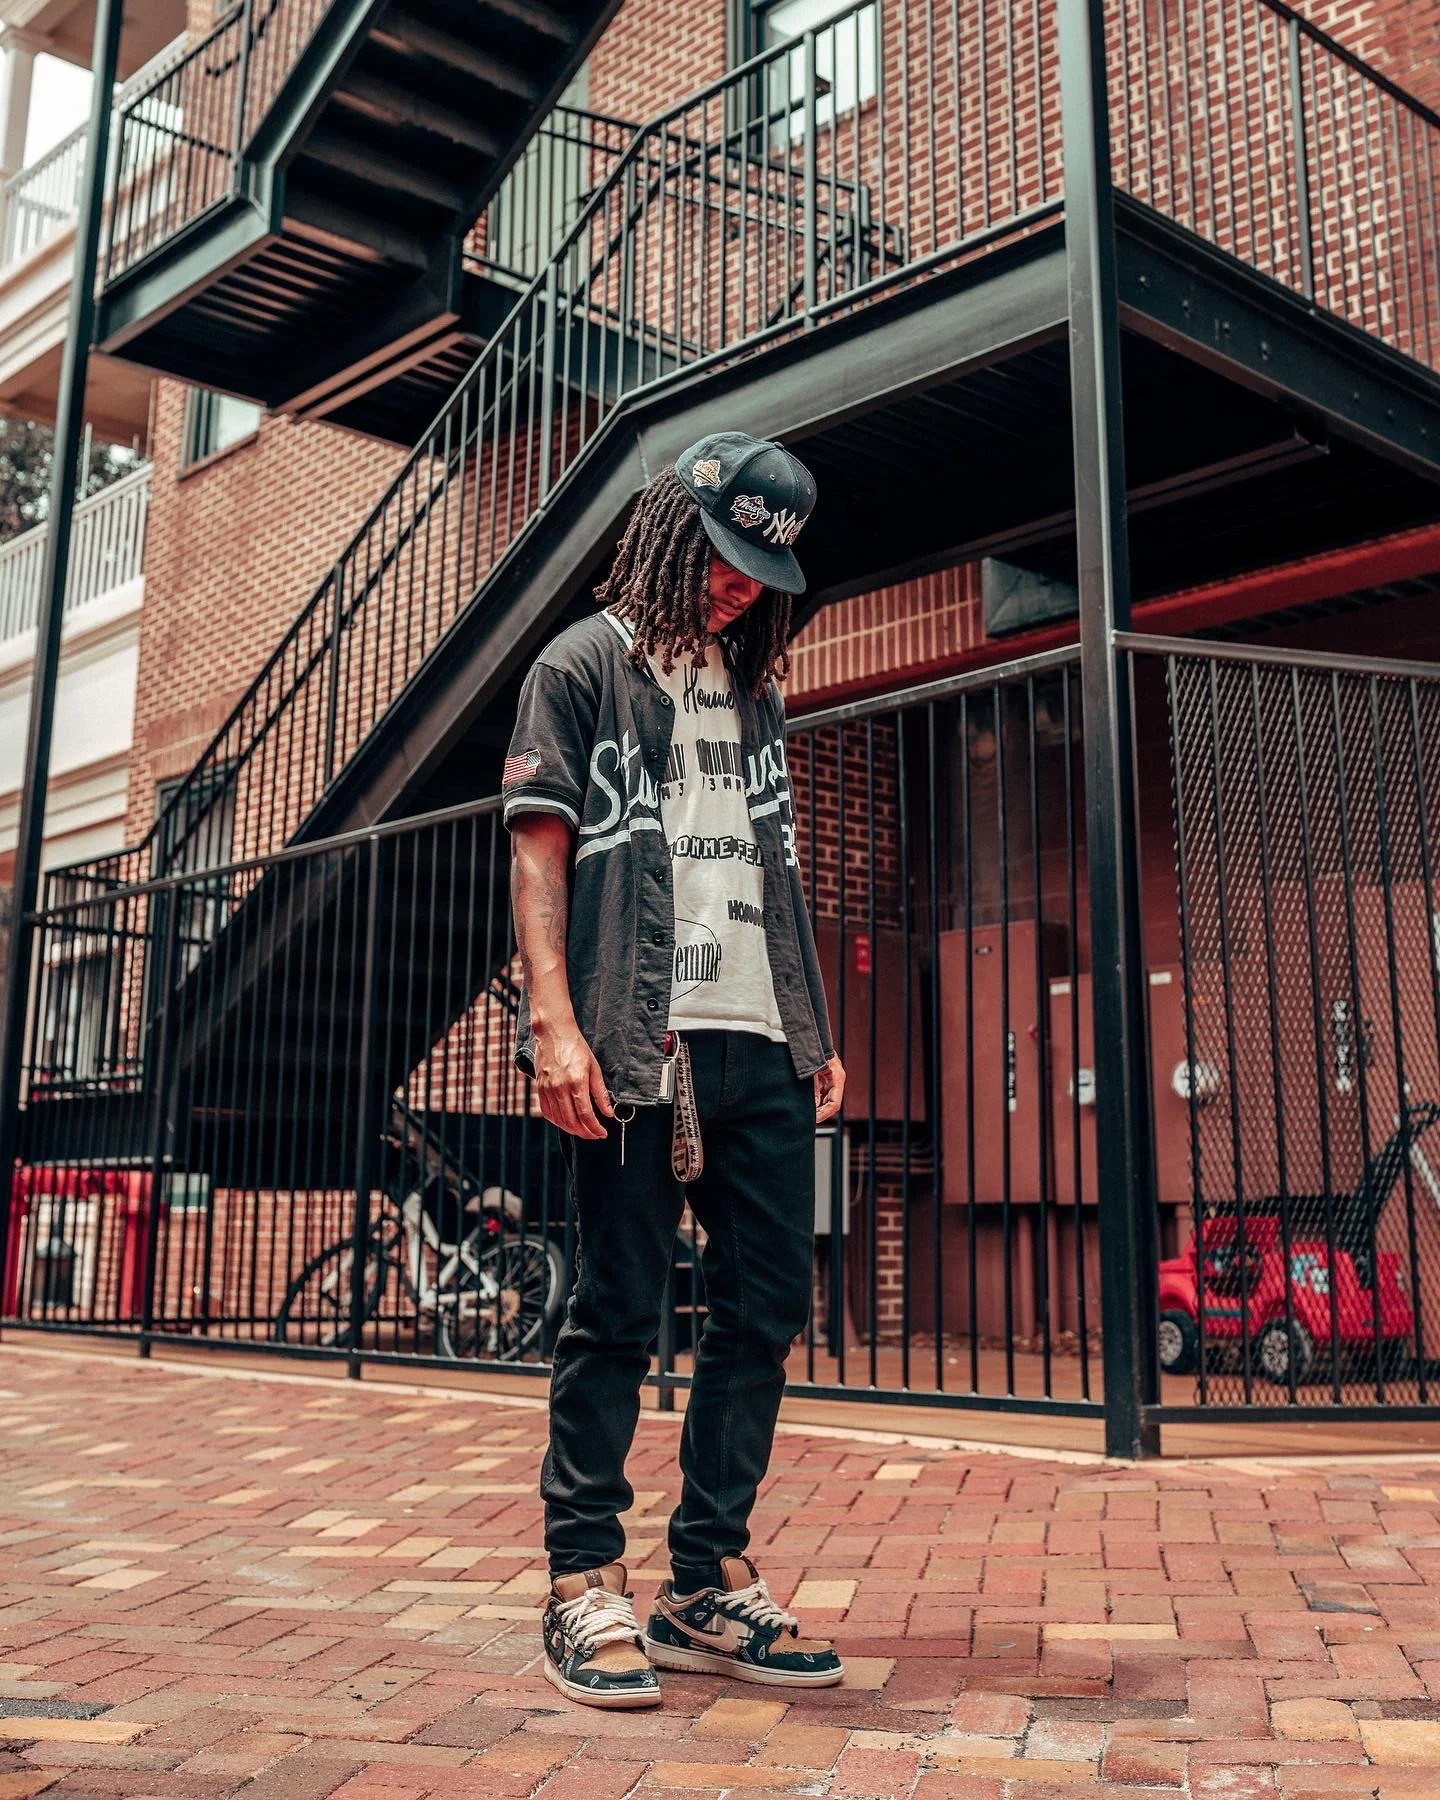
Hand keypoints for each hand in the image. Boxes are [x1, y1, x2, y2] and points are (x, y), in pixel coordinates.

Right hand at [533, 1021, 613, 1139]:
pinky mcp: (540, 1088)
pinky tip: (566, 1123)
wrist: (554, 1033)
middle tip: (595, 1135)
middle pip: (572, 1121)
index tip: (602, 1133)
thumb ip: (600, 1093)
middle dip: (585, 1133)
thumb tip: (608, 1113)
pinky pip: (547, 1112)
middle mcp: (560, 1087)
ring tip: (583, 1131)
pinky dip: (557, 1122)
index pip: (586, 1115)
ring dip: (572, 1130)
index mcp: (576, 1082)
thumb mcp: (594, 1068)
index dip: (595, 1128)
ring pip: (559, 1120)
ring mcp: (548, 1089)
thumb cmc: (576, 1048)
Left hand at [814, 1054, 845, 1123]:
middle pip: (832, 1103)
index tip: (814, 1120)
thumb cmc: (814, 1050)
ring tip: (807, 1114)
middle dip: (821, 1113)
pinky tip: (808, 1104)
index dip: (825, 1114)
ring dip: (818, 1107)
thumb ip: (813, 1088)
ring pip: (828, 1099)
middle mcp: (837, 1079)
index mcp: (838, 1078)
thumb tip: (813, 1105)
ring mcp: (833, 1079)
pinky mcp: (827, 1077)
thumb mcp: (812, 1070)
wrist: (815, 1037)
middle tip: (809, 1120)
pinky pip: (824, 1092)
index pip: (835, 1103)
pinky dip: (817, 1099)